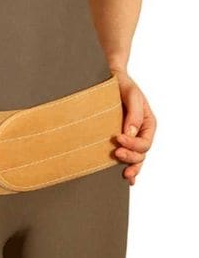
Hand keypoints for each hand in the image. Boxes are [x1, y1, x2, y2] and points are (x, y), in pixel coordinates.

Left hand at [112, 70, 156, 184]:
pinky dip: (128, 168)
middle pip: (141, 154)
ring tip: (124, 173)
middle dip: (130, 157)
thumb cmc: (122, 85)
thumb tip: (130, 132)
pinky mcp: (118, 142)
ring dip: (130, 166)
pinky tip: (125, 177)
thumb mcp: (131, 95)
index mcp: (147, 124)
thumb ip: (133, 113)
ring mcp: (130, 140)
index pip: (144, 142)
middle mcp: (140, 134)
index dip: (132, 143)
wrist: (109, 80)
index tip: (118, 138)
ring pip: (135, 159)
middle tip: (116, 153)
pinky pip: (126, 157)